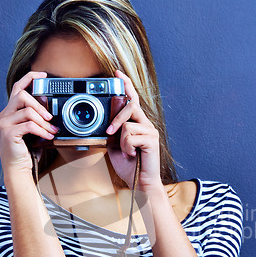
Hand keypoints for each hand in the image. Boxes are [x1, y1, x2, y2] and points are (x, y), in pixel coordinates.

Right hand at [0, 71, 57, 173]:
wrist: (17, 169)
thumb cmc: (26, 151)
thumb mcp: (33, 131)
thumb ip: (37, 119)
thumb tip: (51, 111)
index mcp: (9, 112)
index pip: (17, 88)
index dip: (29, 78)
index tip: (43, 75)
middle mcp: (4, 115)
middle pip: (22, 96)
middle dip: (40, 105)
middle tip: (50, 117)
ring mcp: (4, 124)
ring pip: (27, 111)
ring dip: (43, 121)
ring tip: (51, 130)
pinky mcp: (8, 133)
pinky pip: (29, 125)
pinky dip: (42, 130)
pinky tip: (48, 136)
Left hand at [106, 70, 162, 191]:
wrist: (139, 183)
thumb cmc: (129, 165)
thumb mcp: (115, 146)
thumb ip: (112, 133)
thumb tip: (103, 124)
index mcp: (138, 124)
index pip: (132, 99)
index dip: (126, 85)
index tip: (117, 74)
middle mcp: (146, 124)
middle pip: (131, 105)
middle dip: (117, 117)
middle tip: (109, 132)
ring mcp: (150, 131)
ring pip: (128, 124)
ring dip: (121, 140)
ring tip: (125, 151)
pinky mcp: (152, 140)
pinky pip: (131, 136)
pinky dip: (127, 147)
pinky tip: (132, 155)